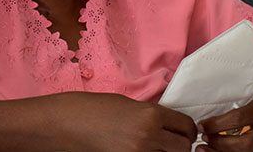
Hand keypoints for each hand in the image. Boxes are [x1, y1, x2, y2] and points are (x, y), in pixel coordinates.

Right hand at [55, 92, 196, 151]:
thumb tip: (169, 126)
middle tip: (172, 142)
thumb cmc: (91, 109)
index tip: (183, 131)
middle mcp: (148, 137)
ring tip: (155, 147)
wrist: (65, 124)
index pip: (186, 126)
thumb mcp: (128, 105)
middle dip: (181, 144)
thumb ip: (151, 115)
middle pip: (183, 147)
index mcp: (150, 115)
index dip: (187, 129)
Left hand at [197, 93, 252, 151]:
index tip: (201, 125)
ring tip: (205, 148)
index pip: (238, 119)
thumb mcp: (250, 93)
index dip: (216, 124)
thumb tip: (204, 103)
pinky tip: (216, 151)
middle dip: (220, 143)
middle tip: (204, 138)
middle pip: (245, 143)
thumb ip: (233, 98)